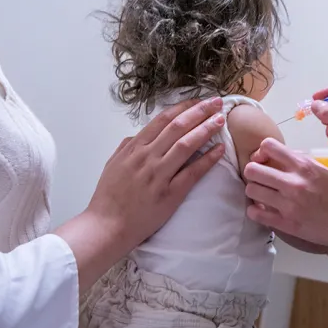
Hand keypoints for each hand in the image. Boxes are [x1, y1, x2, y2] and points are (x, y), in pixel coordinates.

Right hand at [56, 98, 224, 289]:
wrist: (106, 227)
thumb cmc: (108, 197)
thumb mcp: (112, 165)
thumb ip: (126, 147)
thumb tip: (138, 135)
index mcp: (134, 148)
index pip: (163, 120)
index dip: (183, 108)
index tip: (198, 100)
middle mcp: (147, 157)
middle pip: (178, 127)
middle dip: (200, 112)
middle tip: (217, 102)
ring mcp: (159, 175)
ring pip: (186, 145)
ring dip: (206, 130)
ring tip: (220, 120)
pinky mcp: (170, 194)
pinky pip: (192, 172)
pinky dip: (207, 159)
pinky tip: (219, 150)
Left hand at [244, 138, 327, 253]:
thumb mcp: (322, 169)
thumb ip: (299, 162)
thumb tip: (279, 158)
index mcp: (303, 165)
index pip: (268, 146)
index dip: (262, 152)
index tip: (265, 159)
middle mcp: (293, 182)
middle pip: (252, 169)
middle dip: (253, 172)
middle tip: (260, 178)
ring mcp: (288, 204)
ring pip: (251, 190)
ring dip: (255, 191)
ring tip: (263, 195)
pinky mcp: (286, 223)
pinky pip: (255, 214)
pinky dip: (255, 211)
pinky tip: (263, 210)